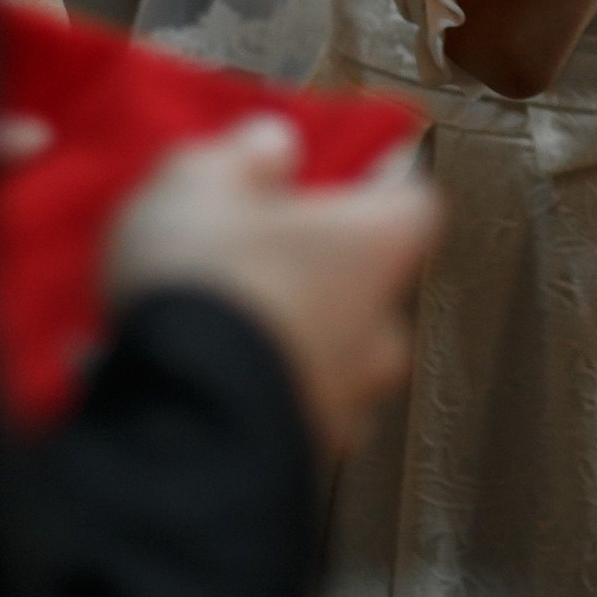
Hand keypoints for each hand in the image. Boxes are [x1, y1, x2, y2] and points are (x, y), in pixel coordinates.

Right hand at [106, 118, 439, 457]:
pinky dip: (268, 390)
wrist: (181, 422)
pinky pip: (297, 406)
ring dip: (297, 336)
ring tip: (226, 325)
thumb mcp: (204, 181)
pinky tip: (213, 380)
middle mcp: (386, 324)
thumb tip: (278, 142)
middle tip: (260, 253)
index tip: (333, 175)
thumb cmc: (209, 283)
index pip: (415, 199)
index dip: (374, 183)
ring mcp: (354, 400)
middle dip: (325, 269)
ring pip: (338, 352)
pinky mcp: (311, 454)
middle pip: (372, 281)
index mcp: (382, 243)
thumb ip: (246, 153)